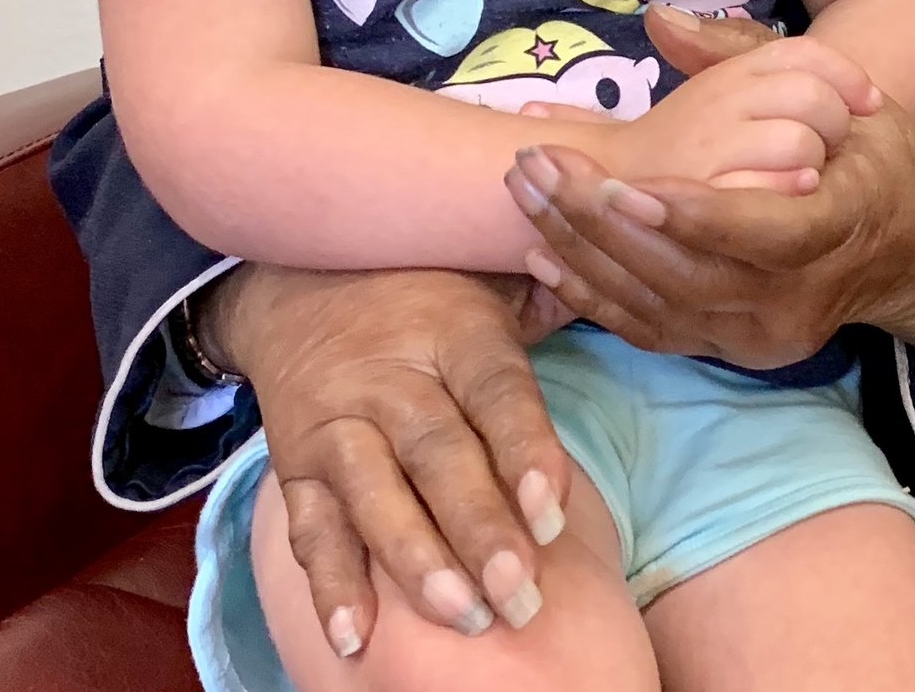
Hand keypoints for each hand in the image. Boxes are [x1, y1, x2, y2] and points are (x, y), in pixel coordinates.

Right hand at [196, 265, 571, 651]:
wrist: (301, 285)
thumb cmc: (427, 298)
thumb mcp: (490, 281)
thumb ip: (549, 301)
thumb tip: (619, 293)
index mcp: (455, 332)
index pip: (496, 391)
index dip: (525, 451)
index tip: (553, 515)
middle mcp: (391, 379)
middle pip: (437, 455)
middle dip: (479, 529)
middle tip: (518, 594)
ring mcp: (338, 424)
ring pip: (373, 494)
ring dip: (416, 562)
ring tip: (462, 615)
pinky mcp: (295, 465)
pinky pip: (309, 528)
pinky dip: (330, 584)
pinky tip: (355, 635)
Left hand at [502, 6, 914, 376]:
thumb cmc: (878, 158)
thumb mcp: (847, 92)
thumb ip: (751, 56)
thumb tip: (662, 20)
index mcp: (840, 226)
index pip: (761, 234)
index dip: (690, 215)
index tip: (622, 181)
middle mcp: (799, 298)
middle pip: (688, 276)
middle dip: (600, 224)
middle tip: (537, 167)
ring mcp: (763, 335)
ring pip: (659, 308)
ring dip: (581, 253)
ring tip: (526, 195)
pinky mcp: (735, 353)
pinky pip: (652, 333)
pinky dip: (594, 297)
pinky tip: (543, 255)